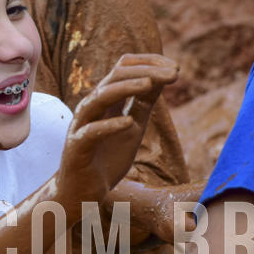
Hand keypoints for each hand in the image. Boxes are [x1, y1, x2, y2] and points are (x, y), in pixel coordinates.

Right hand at [56, 54, 178, 221]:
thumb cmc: (106, 158)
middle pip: (114, 76)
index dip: (149, 62)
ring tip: (150, 84)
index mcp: (105, 99)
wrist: (82, 192)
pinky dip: (110, 125)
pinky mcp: (77, 147)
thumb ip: (143, 104)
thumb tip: (163, 78)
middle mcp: (92, 106)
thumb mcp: (132, 127)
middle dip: (145, 71)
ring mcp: (82, 125)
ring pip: (99, 97)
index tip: (176, 68)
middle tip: (174, 73)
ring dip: (125, 88)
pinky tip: (129, 123)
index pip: (124, 67)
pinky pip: (91, 132)